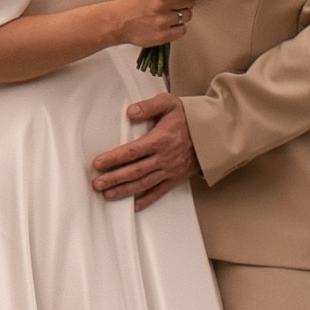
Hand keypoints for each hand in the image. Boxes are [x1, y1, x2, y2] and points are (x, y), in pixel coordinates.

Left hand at [89, 92, 198, 208]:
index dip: (114, 158)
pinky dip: (146, 200)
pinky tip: (133, 205)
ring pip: (144, 184)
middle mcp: (164, 158)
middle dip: (114, 179)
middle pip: (134, 171)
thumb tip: (130, 112)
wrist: (212, 133)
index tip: (98, 163)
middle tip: (96, 184)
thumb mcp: (170, 103)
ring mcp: (169, 171)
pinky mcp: (175, 178)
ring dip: (125, 191)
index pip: (132, 151)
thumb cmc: (189, 117)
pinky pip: (159, 192)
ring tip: (108, 195)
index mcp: (160, 140)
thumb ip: (149, 106)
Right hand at [112, 0, 197, 50]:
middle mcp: (161, 2)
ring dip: (182, 14)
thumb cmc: (131, 3)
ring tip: (170, 13)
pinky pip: (182, 30)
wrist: (116, 22)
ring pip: (187, 15)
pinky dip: (178, 27)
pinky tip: (169, 24)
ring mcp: (163, 20)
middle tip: (179, 1)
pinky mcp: (163, 35)